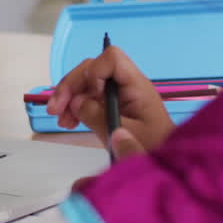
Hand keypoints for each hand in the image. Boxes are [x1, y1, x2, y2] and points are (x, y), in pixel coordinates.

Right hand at [46, 46, 173, 155]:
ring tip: (61, 120)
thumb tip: (76, 102)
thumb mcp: (123, 135)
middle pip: (92, 69)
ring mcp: (118, 94)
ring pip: (86, 83)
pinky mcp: (112, 104)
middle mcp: (126, 84)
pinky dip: (75, 106)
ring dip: (68, 98)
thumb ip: (98, 117)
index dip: (93, 72)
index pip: (112, 59)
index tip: (87, 96)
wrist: (168, 164)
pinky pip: (89, 97)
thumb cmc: (153, 147)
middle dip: (70, 86)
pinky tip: (68, 122)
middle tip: (55, 110)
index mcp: (136, 86)